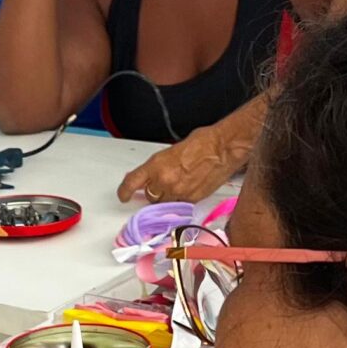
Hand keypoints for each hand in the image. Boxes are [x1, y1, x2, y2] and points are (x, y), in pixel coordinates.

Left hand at [117, 117, 251, 202]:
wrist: (223, 148)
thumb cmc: (202, 143)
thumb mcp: (172, 151)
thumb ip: (159, 166)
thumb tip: (153, 175)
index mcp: (156, 165)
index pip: (132, 183)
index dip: (124, 191)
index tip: (123, 195)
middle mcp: (165, 181)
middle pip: (150, 196)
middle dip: (154, 191)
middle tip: (162, 183)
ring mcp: (179, 192)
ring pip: (164, 203)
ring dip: (167, 197)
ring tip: (179, 183)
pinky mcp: (192, 200)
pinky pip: (180, 204)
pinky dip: (181, 198)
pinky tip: (189, 186)